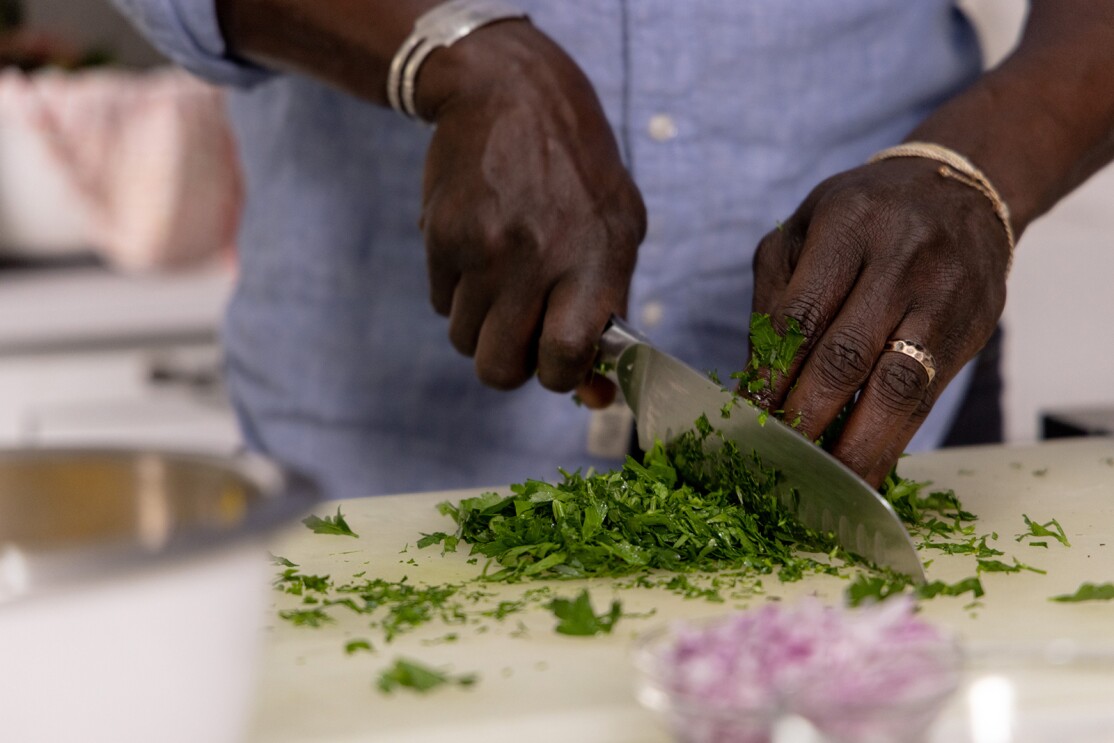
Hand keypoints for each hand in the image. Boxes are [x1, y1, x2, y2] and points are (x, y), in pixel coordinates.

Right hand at [418, 21, 644, 392]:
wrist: (510, 95)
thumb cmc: (578, 174)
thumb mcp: (618, 230)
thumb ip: (609, 312)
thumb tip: (594, 395)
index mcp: (594, 260)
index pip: (565, 357)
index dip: (561, 377)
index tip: (560, 363)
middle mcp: (537, 259)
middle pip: (499, 368)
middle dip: (509, 366)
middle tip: (522, 334)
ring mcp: (483, 249)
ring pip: (463, 341)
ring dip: (480, 327)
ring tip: (501, 280)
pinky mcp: (441, 237)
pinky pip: (438, 303)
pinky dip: (455, 292)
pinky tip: (477, 250)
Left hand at [750, 156, 1010, 486]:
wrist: (959, 189)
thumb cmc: (863, 216)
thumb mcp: (803, 230)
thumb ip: (774, 297)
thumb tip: (755, 380)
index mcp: (848, 226)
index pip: (801, 317)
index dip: (773, 376)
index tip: (748, 418)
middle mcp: (902, 260)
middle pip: (847, 357)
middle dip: (807, 418)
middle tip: (777, 462)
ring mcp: (945, 297)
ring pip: (897, 388)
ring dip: (857, 445)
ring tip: (825, 484)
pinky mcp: (973, 329)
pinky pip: (929, 398)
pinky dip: (894, 439)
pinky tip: (866, 466)